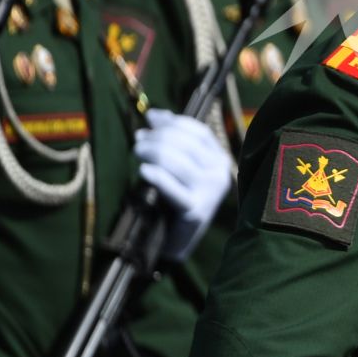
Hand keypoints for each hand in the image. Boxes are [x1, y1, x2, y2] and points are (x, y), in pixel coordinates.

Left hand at [135, 110, 232, 261]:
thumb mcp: (182, 167)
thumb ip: (174, 141)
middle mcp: (219, 174)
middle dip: (158, 137)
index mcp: (220, 160)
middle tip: (138, 140)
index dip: (173, 122)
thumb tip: (155, 115)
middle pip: (186, 144)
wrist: (179, 241)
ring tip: (137, 151)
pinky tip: (143, 171)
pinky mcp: (195, 210)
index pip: (198, 131)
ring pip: (178, 162)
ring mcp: (209, 192)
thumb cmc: (177, 198)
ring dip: (153, 152)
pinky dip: (156, 176)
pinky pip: (172, 187)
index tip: (150, 119)